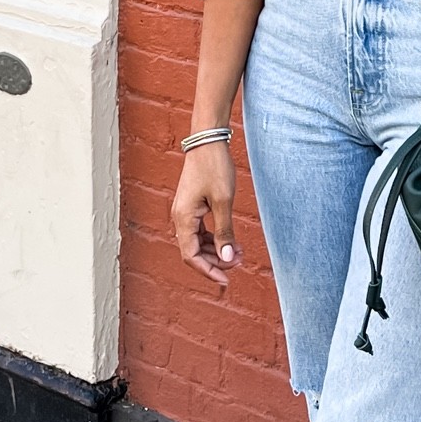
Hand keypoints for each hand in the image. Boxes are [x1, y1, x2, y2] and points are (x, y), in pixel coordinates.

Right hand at [171, 143, 239, 285]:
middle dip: (216, 261)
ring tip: (240, 253)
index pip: (191, 256)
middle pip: (193, 252)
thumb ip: (224, 232)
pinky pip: (200, 231)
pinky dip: (214, 239)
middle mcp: (180, 217)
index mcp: (183, 218)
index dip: (208, 270)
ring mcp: (185, 212)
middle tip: (240, 262)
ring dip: (217, 251)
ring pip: (197, 243)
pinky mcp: (192, 207)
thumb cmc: (214, 168)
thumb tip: (228, 258)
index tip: (226, 279)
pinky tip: (231, 241)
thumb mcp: (223, 201)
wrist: (208, 142)